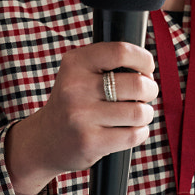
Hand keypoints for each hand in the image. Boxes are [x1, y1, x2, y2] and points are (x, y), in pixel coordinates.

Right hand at [4, 41, 158, 194]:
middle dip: (150, 89)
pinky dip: (140, 132)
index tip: (147, 69)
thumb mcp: (78, 73)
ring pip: (138, 112)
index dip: (143, 59)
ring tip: (139, 114)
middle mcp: (75, 87)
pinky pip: (132, 135)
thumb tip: (147, 67)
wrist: (44, 140)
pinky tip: (132, 130)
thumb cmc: (73, 103)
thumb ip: (107, 63)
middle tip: (146, 94)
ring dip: (146, 113)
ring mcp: (81, 116)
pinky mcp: (89, 142)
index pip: (121, 51)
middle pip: (136, 84)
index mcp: (74, 63)